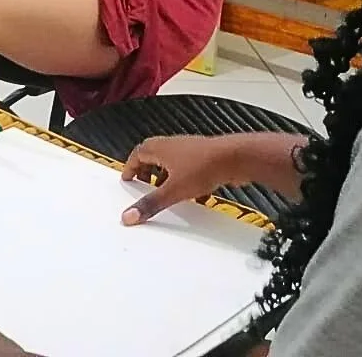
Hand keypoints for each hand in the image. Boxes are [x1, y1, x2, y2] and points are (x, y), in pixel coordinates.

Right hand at [119, 134, 258, 224]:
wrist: (234, 159)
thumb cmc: (204, 165)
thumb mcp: (172, 191)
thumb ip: (151, 203)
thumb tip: (130, 215)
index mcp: (160, 148)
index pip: (138, 153)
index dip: (130, 166)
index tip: (127, 178)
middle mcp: (174, 146)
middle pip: (154, 157)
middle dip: (148, 172)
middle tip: (144, 186)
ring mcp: (191, 151)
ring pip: (173, 165)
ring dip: (167, 178)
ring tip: (167, 195)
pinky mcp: (205, 159)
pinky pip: (190, 171)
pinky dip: (187, 183)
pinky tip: (193, 199)